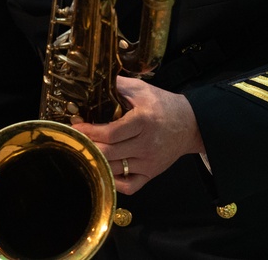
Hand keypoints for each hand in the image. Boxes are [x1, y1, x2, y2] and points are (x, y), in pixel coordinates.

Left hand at [72, 76, 204, 194]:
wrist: (191, 124)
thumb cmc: (164, 105)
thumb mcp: (143, 89)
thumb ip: (119, 85)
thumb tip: (95, 80)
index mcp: (143, 121)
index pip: (110, 133)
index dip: (89, 131)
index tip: (77, 126)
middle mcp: (146, 145)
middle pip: (108, 153)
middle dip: (88, 146)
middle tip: (77, 139)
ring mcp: (149, 163)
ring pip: (113, 170)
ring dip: (96, 161)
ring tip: (86, 152)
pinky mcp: (151, 174)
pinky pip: (128, 187)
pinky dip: (114, 181)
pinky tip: (106, 169)